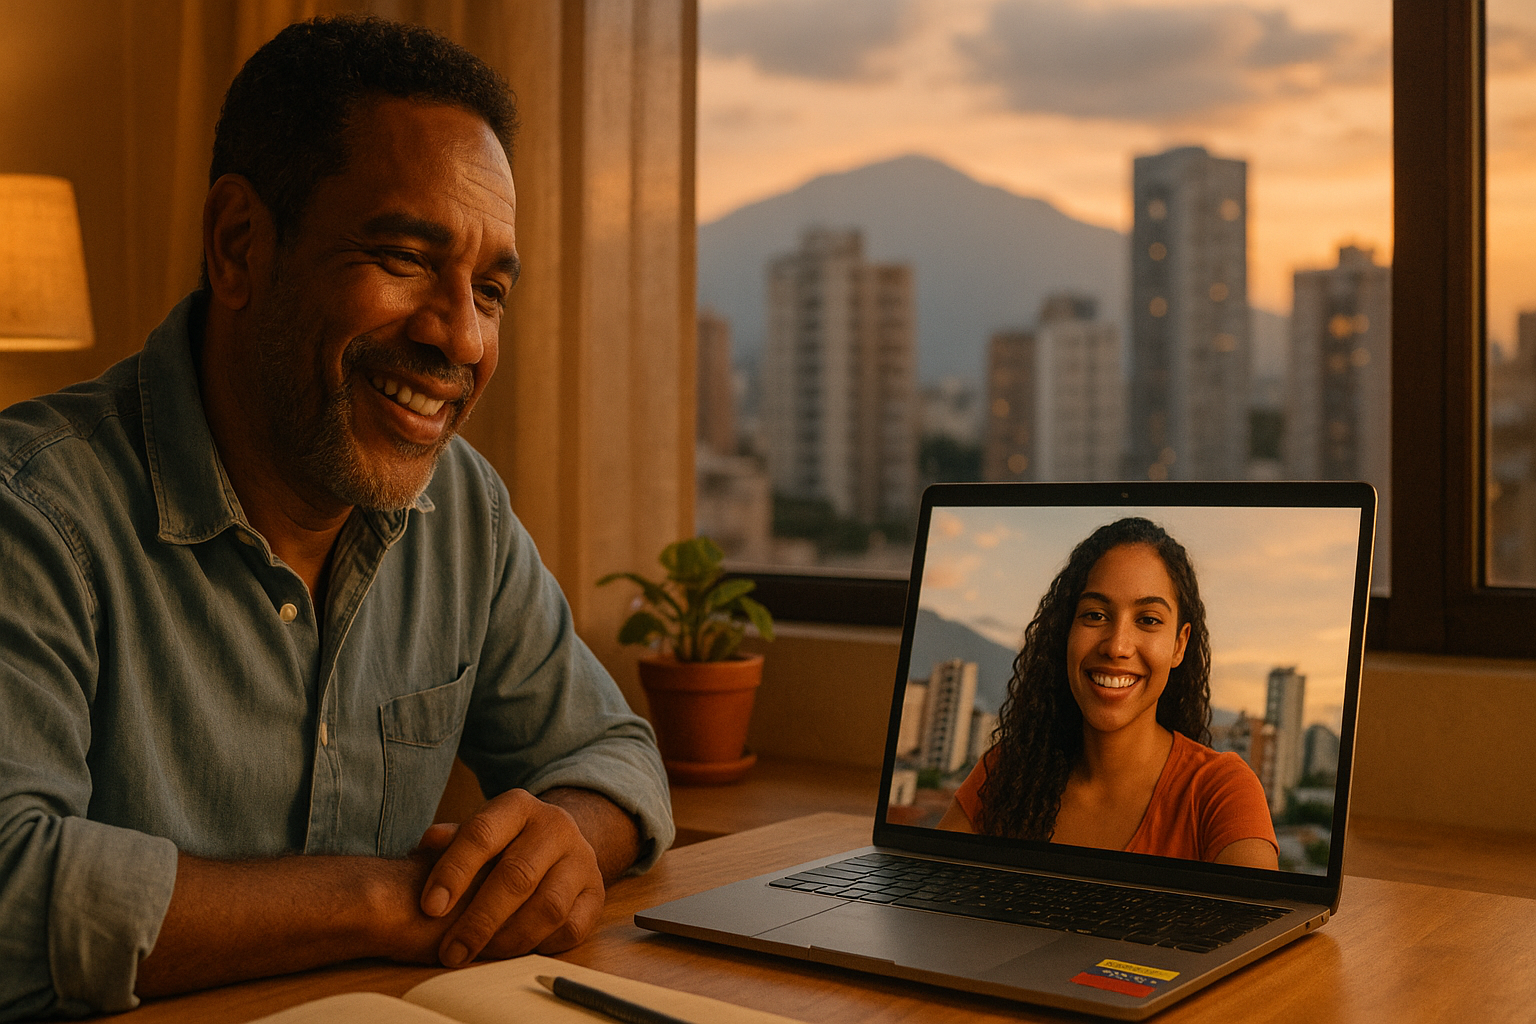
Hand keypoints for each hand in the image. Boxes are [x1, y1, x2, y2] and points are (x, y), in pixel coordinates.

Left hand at [417, 789, 604, 965]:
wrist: (556, 846)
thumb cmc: (502, 846)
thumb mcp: (475, 834)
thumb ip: (451, 841)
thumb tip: (429, 842)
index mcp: (517, 806)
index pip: (482, 834)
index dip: (454, 872)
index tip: (430, 908)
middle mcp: (555, 826)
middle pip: (517, 877)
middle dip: (479, 920)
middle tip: (452, 951)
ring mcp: (581, 859)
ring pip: (548, 907)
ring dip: (509, 939)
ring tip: (482, 954)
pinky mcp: (597, 893)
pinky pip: (571, 928)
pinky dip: (541, 945)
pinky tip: (516, 949)